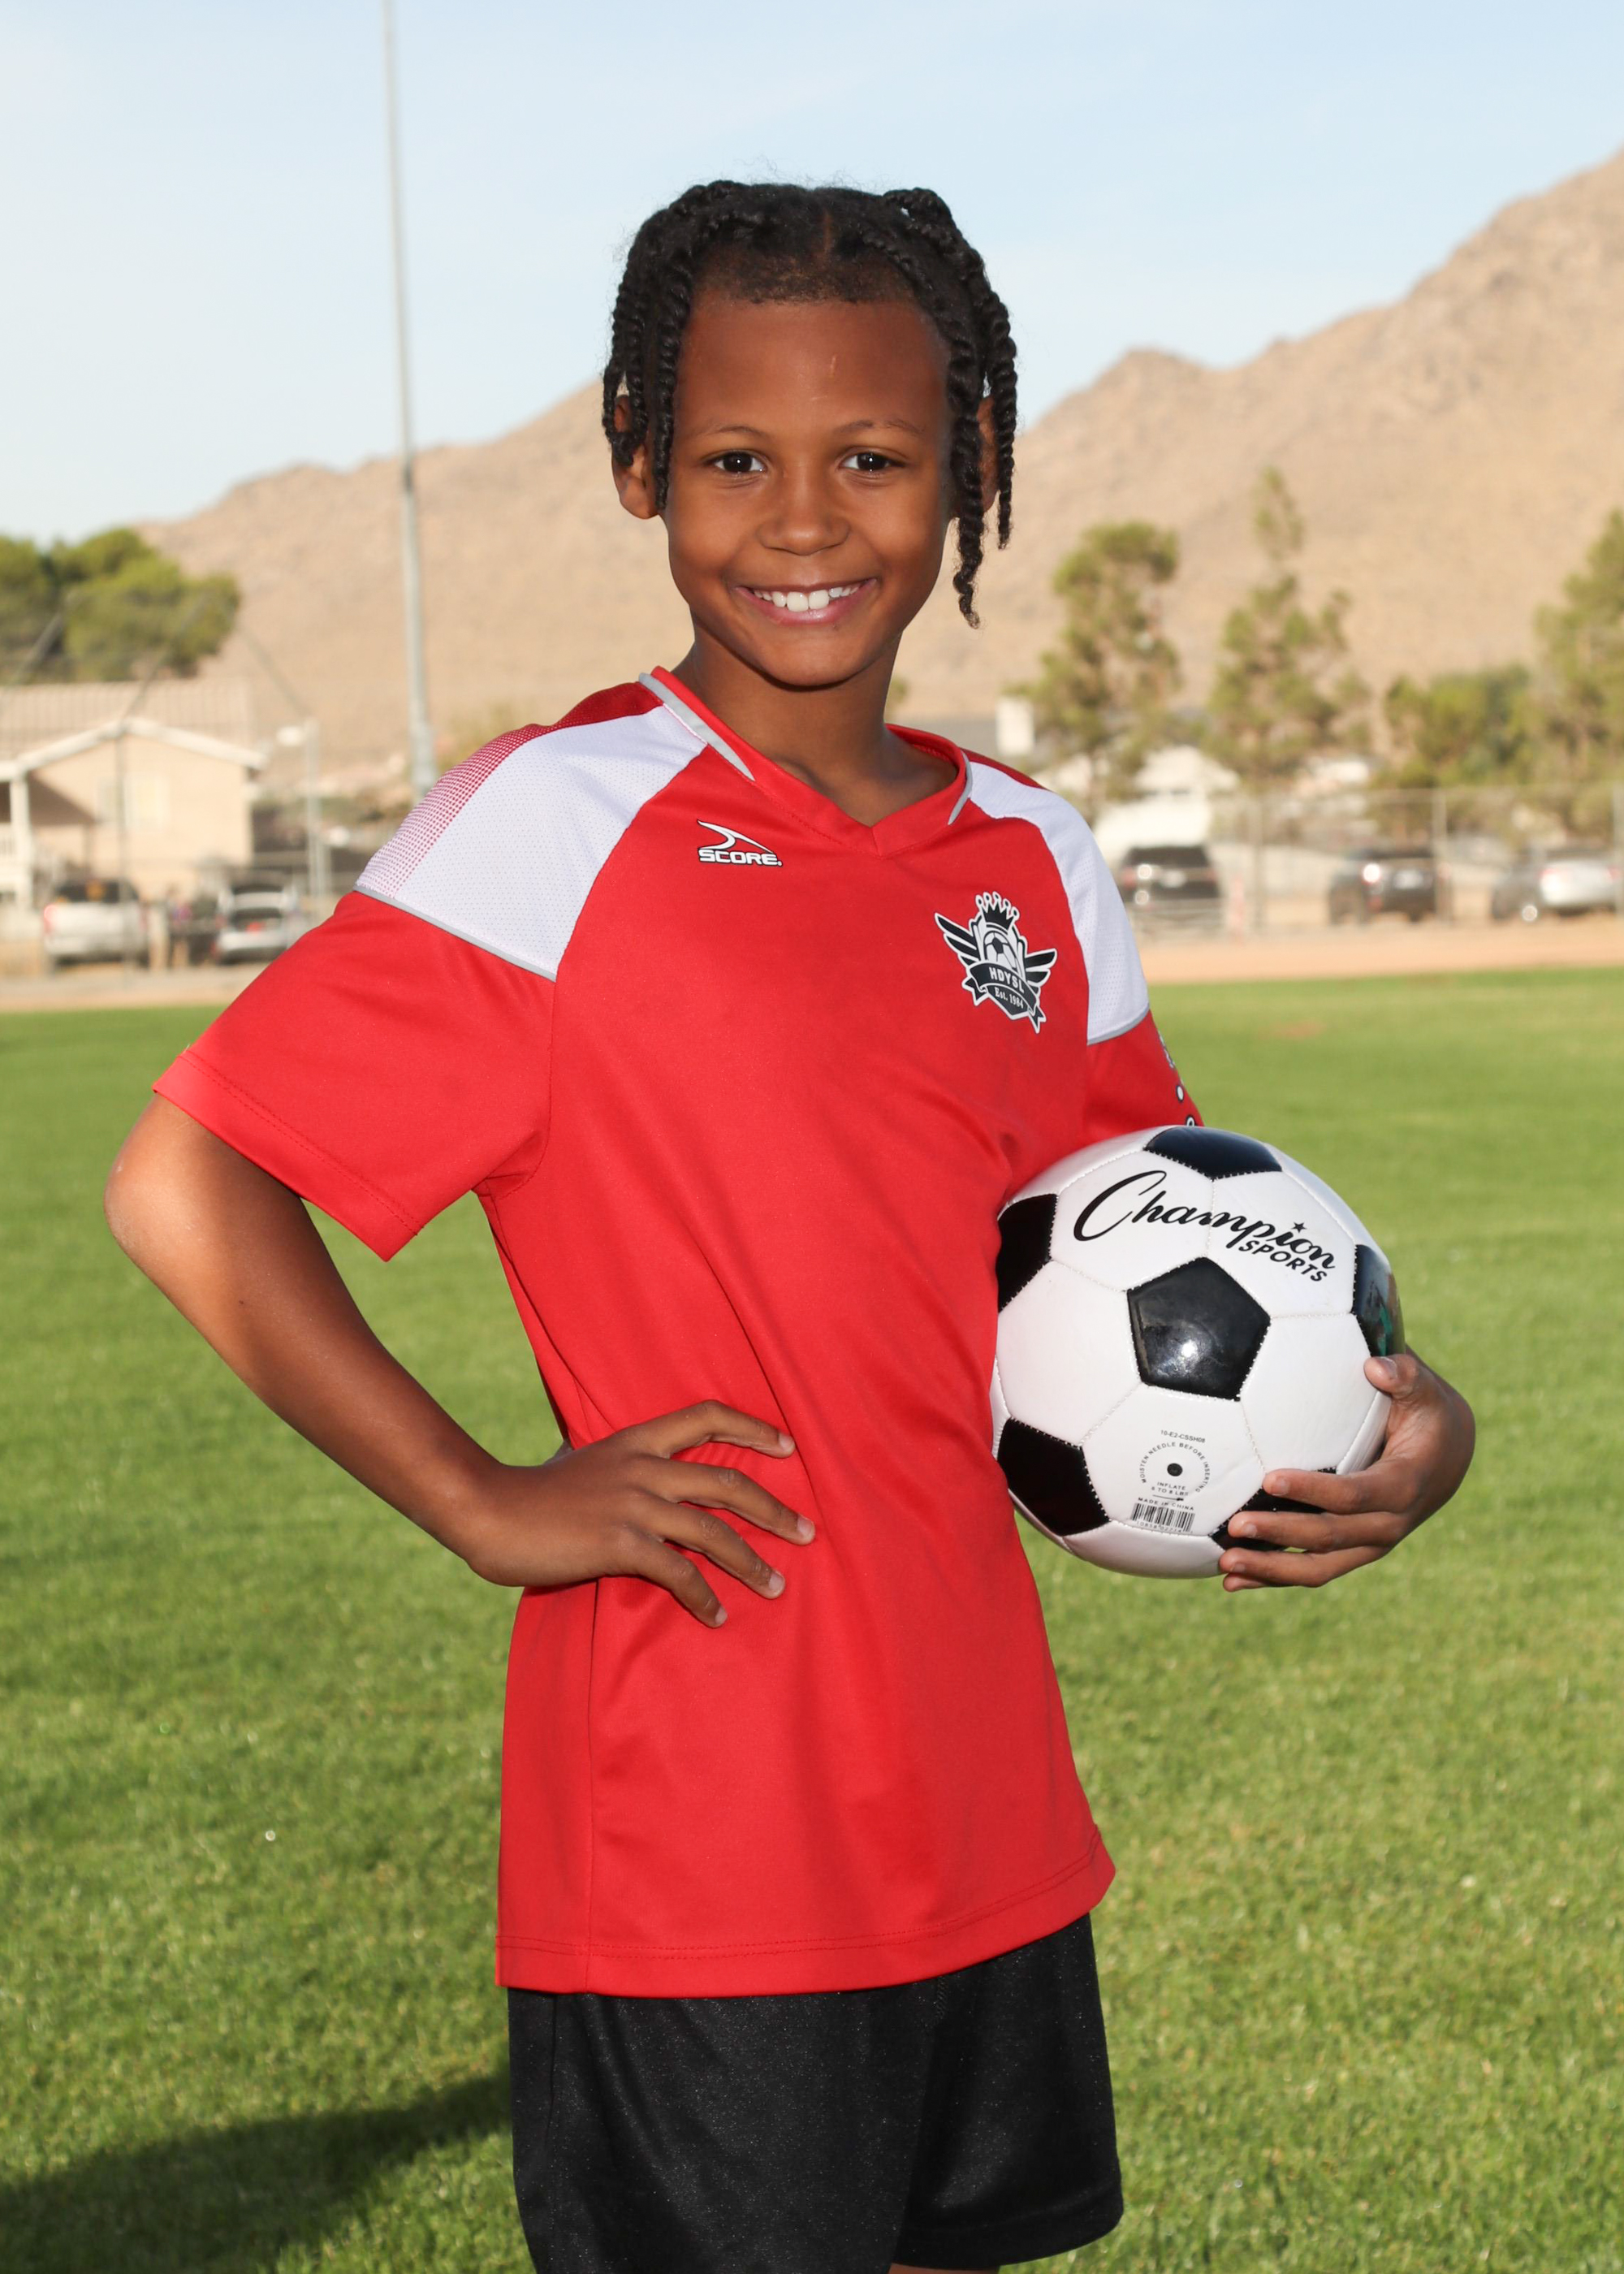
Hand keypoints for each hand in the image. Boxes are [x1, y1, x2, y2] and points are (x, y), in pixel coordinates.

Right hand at [457, 1402, 811, 1625]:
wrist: (488, 1509)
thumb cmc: (528, 1492)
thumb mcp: (577, 1459)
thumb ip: (609, 1460)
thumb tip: (608, 1459)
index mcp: (635, 1440)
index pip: (706, 1415)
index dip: (752, 1427)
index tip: (788, 1445)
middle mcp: (643, 1467)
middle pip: (727, 1481)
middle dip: (773, 1509)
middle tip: (806, 1532)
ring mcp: (634, 1505)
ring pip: (714, 1531)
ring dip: (752, 1562)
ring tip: (778, 1586)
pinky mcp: (621, 1544)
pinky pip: (679, 1573)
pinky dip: (705, 1598)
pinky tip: (718, 1616)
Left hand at [1217, 1351, 1473, 1591]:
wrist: (1450, 1457)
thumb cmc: (1428, 1414)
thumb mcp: (1425, 1389)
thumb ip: (1404, 1374)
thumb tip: (1374, 1366)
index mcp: (1403, 1486)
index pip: (1353, 1495)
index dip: (1312, 1491)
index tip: (1270, 1480)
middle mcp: (1389, 1524)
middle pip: (1329, 1537)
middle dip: (1281, 1534)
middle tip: (1235, 1525)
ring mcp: (1370, 1544)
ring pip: (1319, 1567)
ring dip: (1270, 1568)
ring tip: (1225, 1564)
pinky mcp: (1354, 1551)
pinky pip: (1314, 1569)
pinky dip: (1273, 1576)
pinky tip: (1233, 1580)